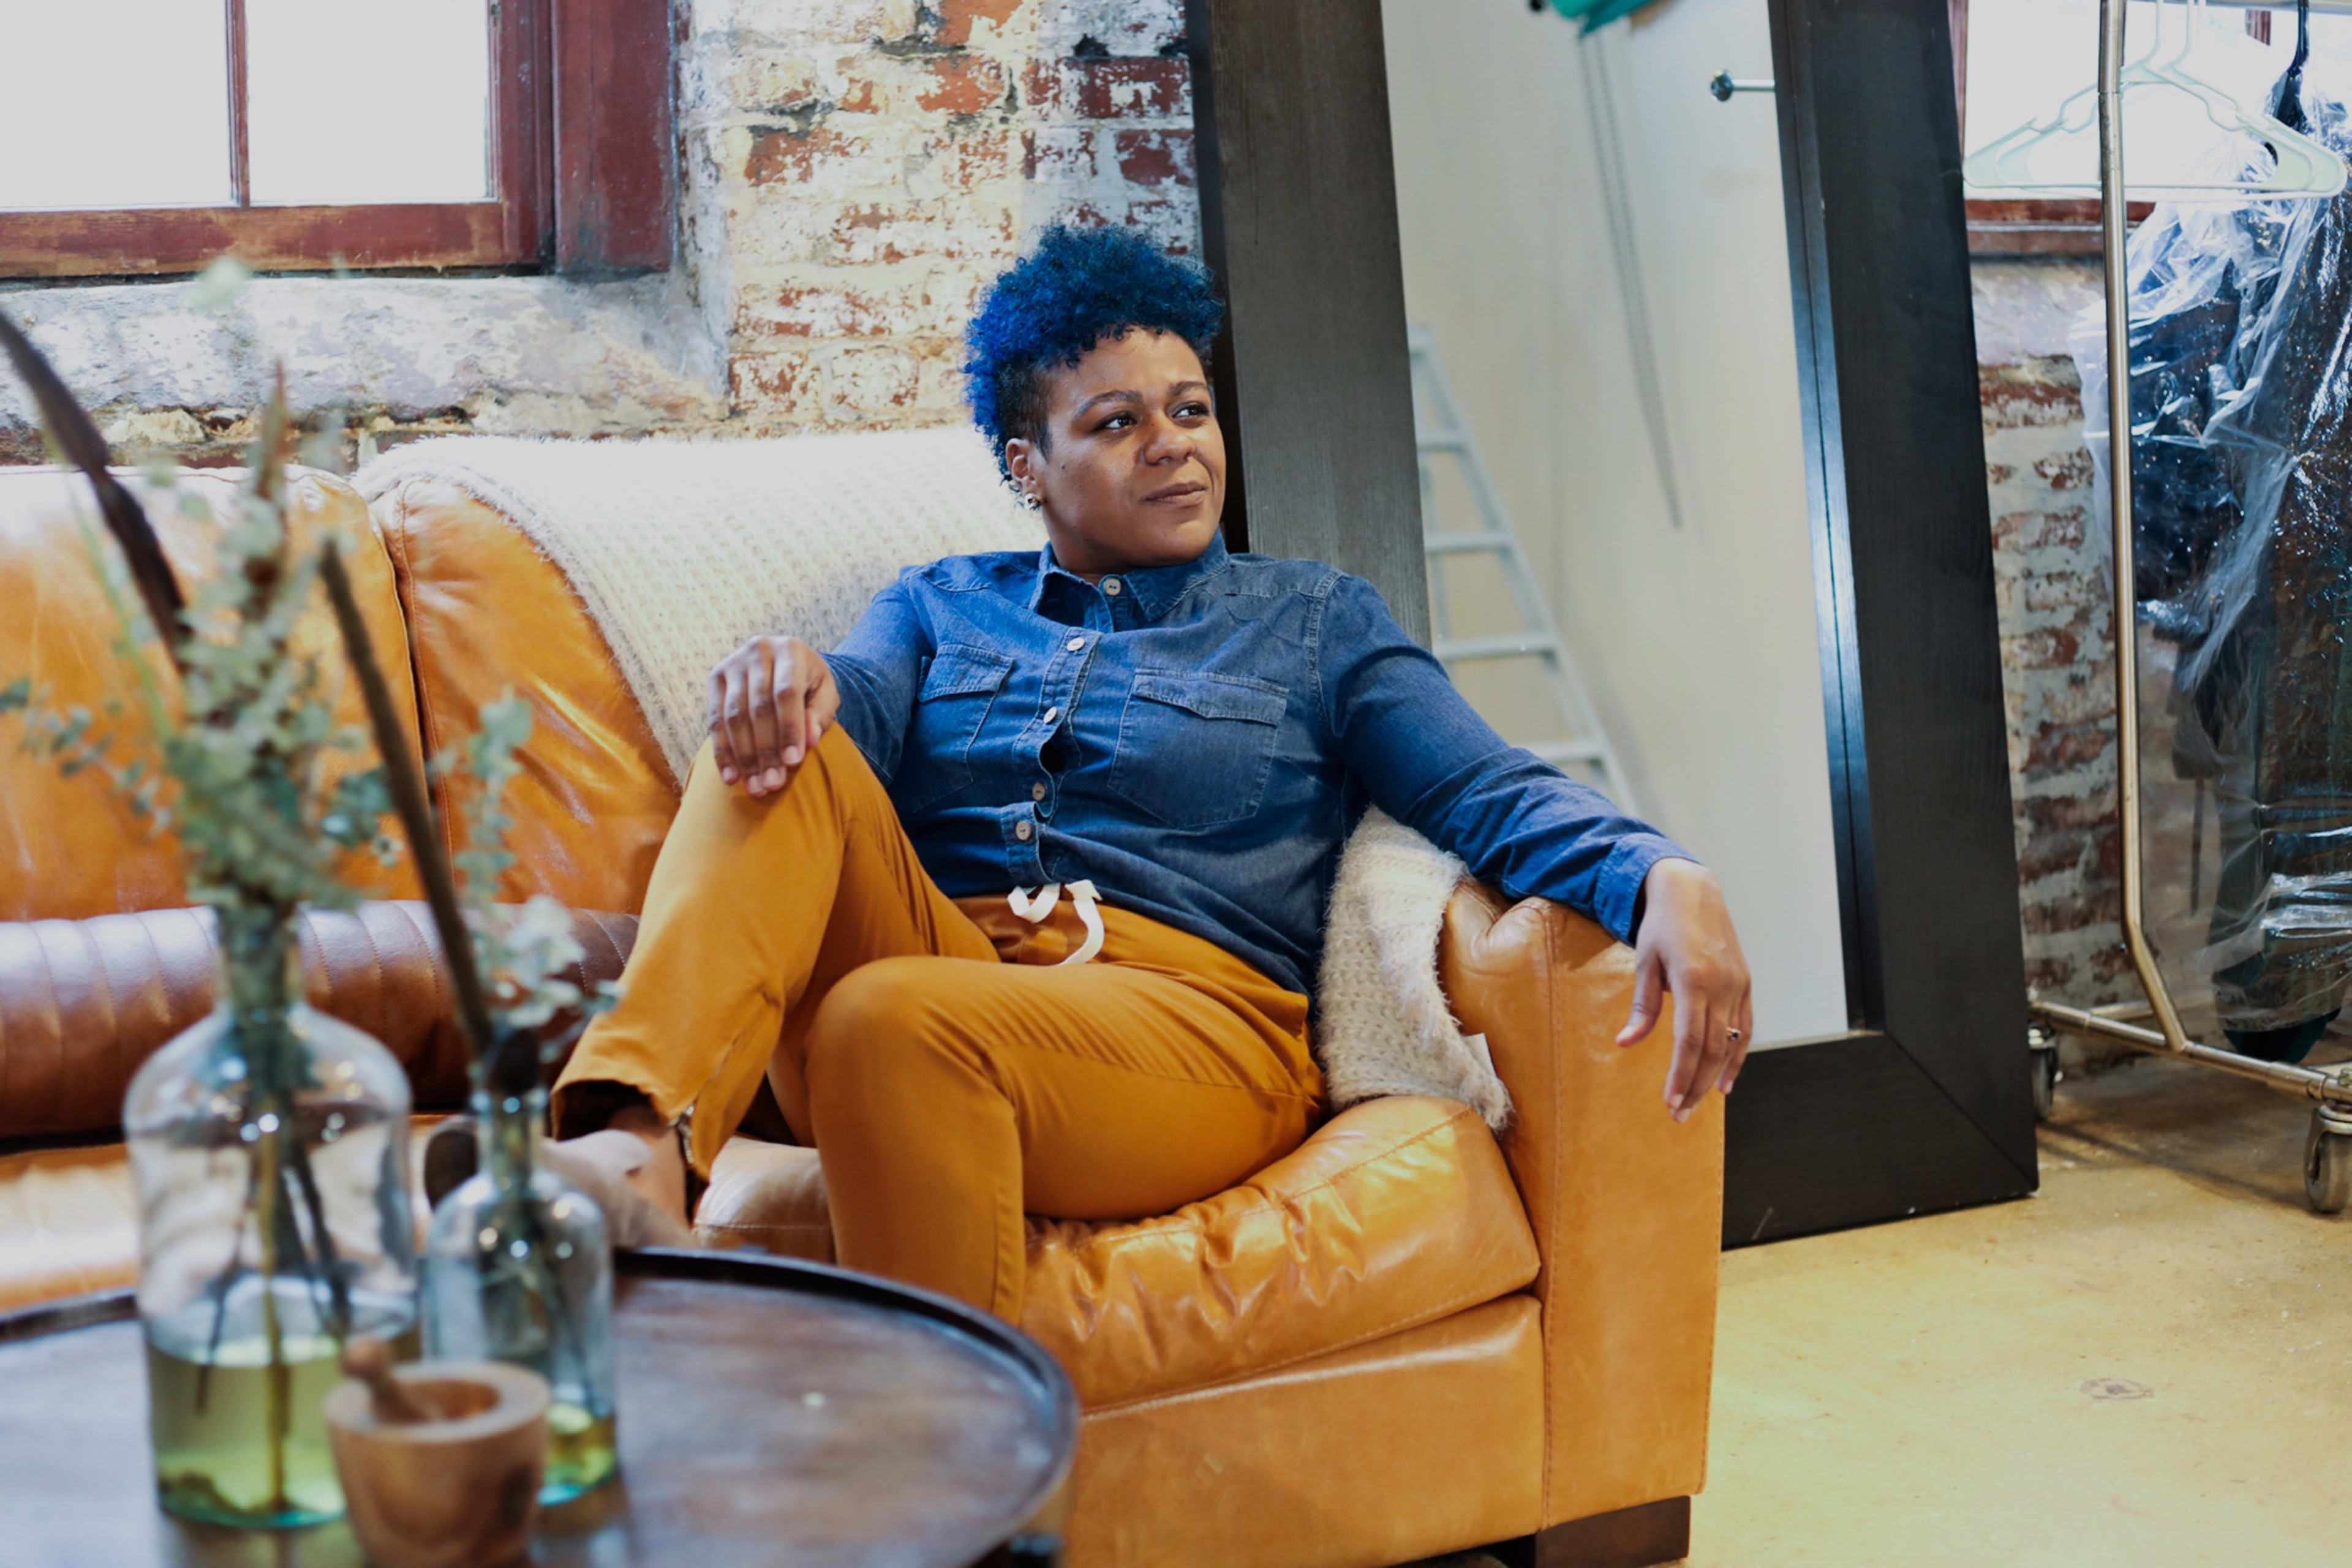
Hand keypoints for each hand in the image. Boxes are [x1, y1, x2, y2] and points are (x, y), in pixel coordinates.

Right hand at [706, 635, 839, 797]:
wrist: (784, 662)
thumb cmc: (810, 684)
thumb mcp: (825, 694)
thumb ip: (820, 715)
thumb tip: (810, 740)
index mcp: (790, 649)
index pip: (786, 693)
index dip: (789, 728)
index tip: (793, 762)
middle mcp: (757, 651)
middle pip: (758, 708)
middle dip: (765, 750)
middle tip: (773, 784)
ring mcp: (732, 663)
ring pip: (734, 716)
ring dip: (744, 757)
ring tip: (755, 787)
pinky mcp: (715, 679)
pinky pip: (715, 721)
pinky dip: (723, 752)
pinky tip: (731, 778)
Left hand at [1616, 858, 1752, 1120]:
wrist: (1693, 891)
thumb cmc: (1661, 926)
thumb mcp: (1645, 962)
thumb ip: (1642, 1007)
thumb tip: (1625, 1044)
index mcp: (1693, 980)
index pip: (1689, 1041)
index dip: (1680, 1075)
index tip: (1670, 1102)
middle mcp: (1721, 986)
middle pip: (1712, 1049)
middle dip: (1695, 1085)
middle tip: (1680, 1114)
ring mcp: (1738, 985)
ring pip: (1731, 1043)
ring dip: (1714, 1076)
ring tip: (1697, 1103)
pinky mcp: (1745, 984)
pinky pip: (1745, 1029)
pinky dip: (1737, 1057)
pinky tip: (1725, 1081)